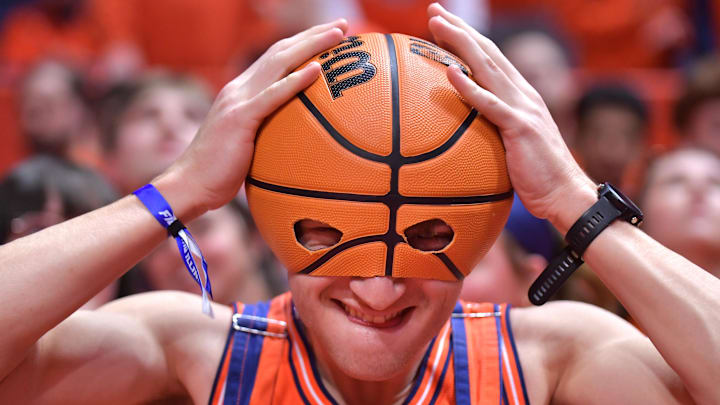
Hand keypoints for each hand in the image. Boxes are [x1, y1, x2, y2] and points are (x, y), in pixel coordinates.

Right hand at [156, 20, 347, 217]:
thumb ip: (265, 134)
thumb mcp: (247, 146)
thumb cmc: (219, 173)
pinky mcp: (239, 119)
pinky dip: (295, 81)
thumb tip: (292, 142)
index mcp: (241, 92)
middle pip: (281, 51)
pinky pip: (272, 96)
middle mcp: (239, 89)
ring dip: (311, 45)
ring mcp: (238, 101)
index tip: (329, 36)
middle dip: (313, 35)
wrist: (189, 185)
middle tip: (342, 25)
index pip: (275, 58)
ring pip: (279, 63)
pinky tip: (317, 70)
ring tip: (339, 35)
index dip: (302, 43)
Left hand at [426, 4, 595, 231]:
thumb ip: (495, 129)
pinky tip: (450, 72)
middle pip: (487, 53)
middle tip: (434, 11)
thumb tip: (468, 130)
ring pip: (487, 68)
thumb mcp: (512, 145)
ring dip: (460, 44)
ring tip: (437, 26)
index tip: (444, 24)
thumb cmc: (537, 176)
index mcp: (521, 95)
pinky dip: (469, 87)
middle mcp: (523, 94)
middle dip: (460, 30)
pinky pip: (490, 104)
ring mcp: (523, 108)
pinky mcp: (520, 127)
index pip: (490, 59)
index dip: (467, 39)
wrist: (565, 195)